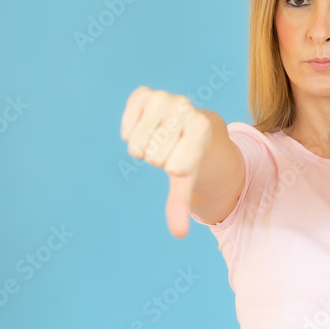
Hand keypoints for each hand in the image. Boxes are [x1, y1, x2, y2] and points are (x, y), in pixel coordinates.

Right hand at [120, 87, 212, 237]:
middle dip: (159, 158)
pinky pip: (126, 126)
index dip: (176, 168)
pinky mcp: (144, 94)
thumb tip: (178, 234)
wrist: (194, 125)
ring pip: (137, 144)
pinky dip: (130, 132)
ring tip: (160, 138)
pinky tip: (145, 127)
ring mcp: (164, 98)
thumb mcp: (190, 178)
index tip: (186, 157)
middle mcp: (185, 108)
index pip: (176, 167)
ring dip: (144, 146)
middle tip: (172, 147)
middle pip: (154, 157)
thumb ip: (181, 203)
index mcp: (202, 128)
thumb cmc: (191, 154)